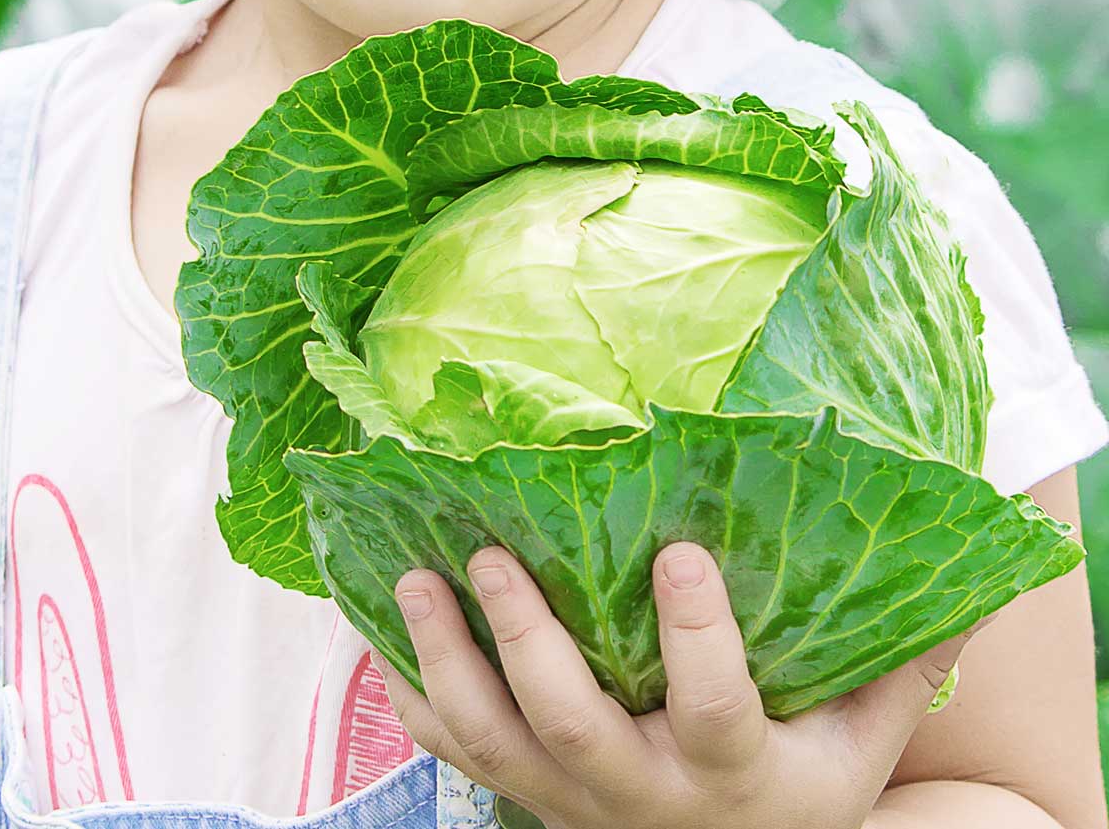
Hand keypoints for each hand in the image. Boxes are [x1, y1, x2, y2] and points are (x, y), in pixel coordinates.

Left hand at [372, 542, 982, 828]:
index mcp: (733, 772)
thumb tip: (960, 586)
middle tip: (492, 552)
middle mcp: (640, 790)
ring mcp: (571, 798)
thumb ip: (898, 671)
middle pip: (573, 722)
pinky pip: (456, 751)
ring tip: (416, 578)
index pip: (715, 707)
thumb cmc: (799, 793)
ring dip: (448, 657)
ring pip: (492, 739)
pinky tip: (387, 635)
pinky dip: (415, 694)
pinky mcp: (529, 795)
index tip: (680, 550)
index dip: (697, 637)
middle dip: (527, 637)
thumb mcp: (859, 747)